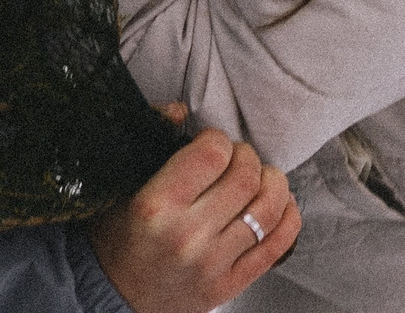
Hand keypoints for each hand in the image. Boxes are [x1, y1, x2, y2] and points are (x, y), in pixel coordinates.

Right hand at [88, 125, 300, 312]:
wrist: (115, 295)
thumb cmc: (118, 237)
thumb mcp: (123, 185)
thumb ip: (152, 141)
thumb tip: (181, 109)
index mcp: (156, 205)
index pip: (211, 154)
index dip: (218, 138)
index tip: (211, 142)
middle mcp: (187, 235)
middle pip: (245, 177)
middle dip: (247, 156)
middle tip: (238, 157)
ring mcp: (212, 263)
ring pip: (268, 209)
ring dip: (273, 183)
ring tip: (262, 177)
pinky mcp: (230, 284)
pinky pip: (276, 246)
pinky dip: (288, 218)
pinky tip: (281, 205)